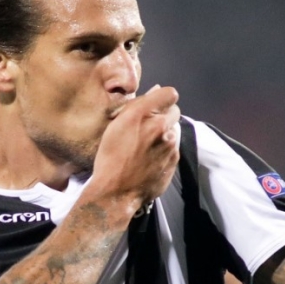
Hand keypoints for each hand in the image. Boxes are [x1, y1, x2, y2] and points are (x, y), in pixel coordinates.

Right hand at [91, 85, 180, 207]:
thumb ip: (137, 106)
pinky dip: (166, 149)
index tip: (156, 104)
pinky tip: (151, 158)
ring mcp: (170, 145)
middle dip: (165, 116)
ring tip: (148, 146)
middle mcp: (159, 127)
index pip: (169, 93)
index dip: (163, 98)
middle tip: (150, 127)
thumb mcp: (115, 127)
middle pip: (175, 111)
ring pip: (174, 130)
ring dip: (165, 133)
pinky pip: (174, 147)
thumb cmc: (110, 158)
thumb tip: (156, 92)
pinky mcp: (175, 160)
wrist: (116, 192)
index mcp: (141, 115)